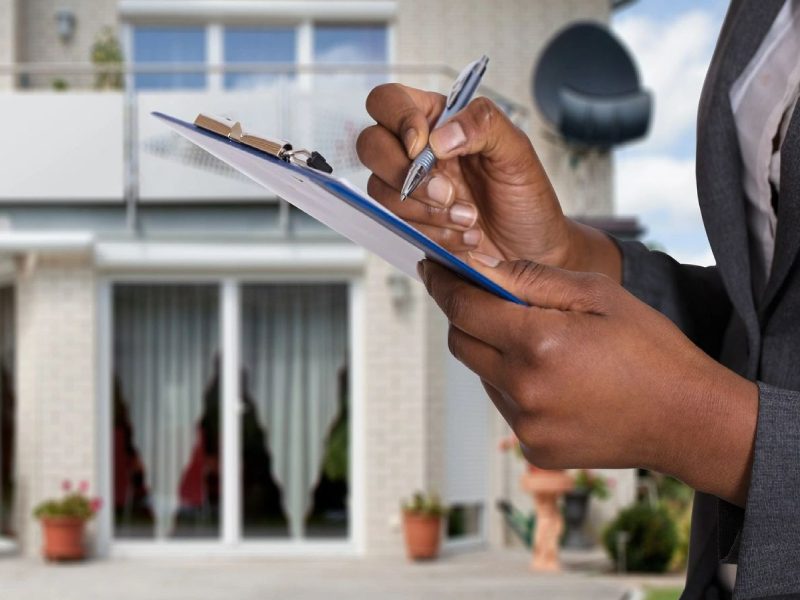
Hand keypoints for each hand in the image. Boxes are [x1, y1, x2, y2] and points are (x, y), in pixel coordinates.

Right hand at [357, 84, 578, 266]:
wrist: (531, 249)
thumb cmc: (525, 197)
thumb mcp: (517, 151)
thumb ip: (483, 124)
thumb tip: (440, 136)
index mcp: (437, 120)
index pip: (390, 101)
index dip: (397, 119)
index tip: (423, 146)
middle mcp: (416, 152)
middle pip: (370, 145)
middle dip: (403, 172)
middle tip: (445, 192)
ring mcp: (409, 189)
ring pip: (380, 190)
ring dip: (424, 210)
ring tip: (468, 218)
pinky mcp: (410, 223)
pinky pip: (396, 225)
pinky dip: (432, 234)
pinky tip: (463, 236)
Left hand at [418, 254, 758, 505]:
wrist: (688, 420)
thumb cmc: (650, 348)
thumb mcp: (598, 293)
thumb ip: (533, 278)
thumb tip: (482, 267)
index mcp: (538, 343)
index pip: (463, 308)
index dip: (443, 285)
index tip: (430, 269)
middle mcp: (524, 388)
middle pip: (462, 343)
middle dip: (467, 317)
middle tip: (489, 301)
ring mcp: (527, 425)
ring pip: (483, 376)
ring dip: (496, 354)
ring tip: (543, 345)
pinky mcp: (536, 450)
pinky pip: (506, 406)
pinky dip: (515, 386)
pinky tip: (556, 380)